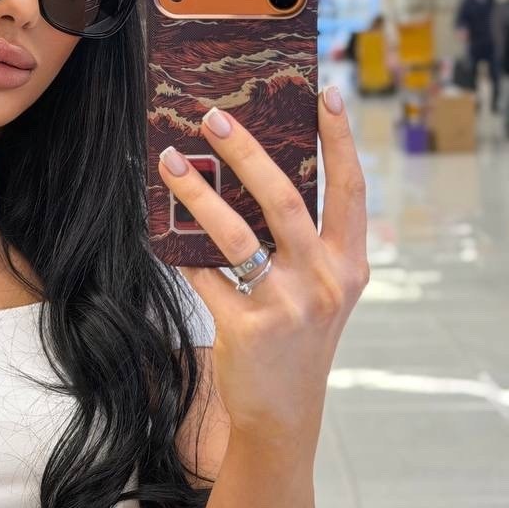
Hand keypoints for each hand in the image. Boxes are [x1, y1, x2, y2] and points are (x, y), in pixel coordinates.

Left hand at [157, 88, 368, 445]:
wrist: (285, 415)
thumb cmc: (299, 341)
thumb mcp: (321, 291)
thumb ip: (305, 242)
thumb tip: (256, 174)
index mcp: (350, 264)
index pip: (350, 188)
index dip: (340, 138)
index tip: (325, 92)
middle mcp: (325, 281)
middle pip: (286, 198)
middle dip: (247, 150)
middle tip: (214, 115)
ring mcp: (287, 306)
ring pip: (236, 233)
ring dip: (198, 192)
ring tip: (171, 160)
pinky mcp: (248, 328)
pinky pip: (204, 275)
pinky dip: (178, 248)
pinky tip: (158, 224)